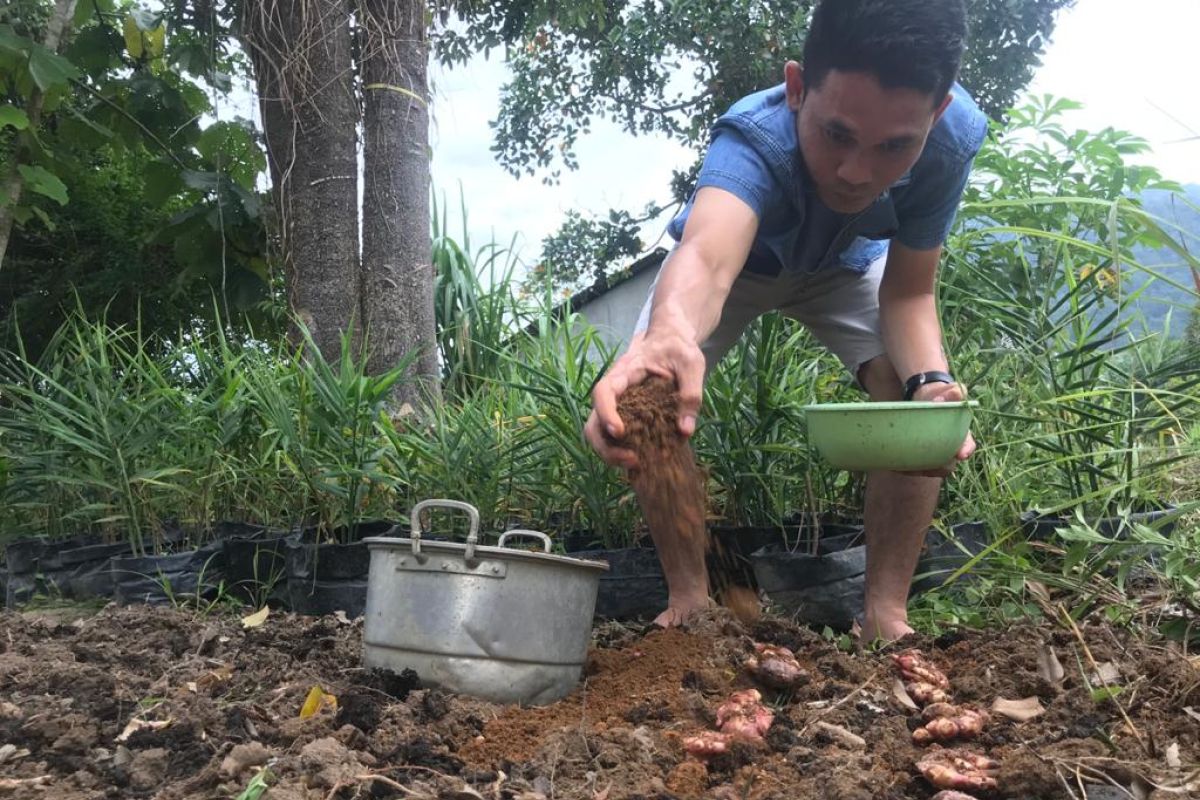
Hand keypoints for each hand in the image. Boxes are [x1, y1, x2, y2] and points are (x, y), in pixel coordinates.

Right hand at [583, 309, 705, 468]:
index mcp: (625, 372)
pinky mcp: (624, 414)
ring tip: (636, 464)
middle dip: (605, 446)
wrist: (670, 338)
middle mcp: (614, 390)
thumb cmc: (678, 348)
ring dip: (610, 453)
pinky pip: (612, 437)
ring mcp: (616, 404)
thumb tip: (685, 430)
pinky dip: (620, 451)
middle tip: (633, 460)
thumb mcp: (691, 365)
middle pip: (592, 421)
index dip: (606, 413)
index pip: (603, 391)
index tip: (620, 432)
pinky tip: (641, 460)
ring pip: (597, 432)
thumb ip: (690, 394)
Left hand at [905, 381, 974, 477]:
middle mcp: (950, 450)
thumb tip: (940, 400)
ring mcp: (935, 457)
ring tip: (904, 464)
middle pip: (947, 465)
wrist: (925, 401)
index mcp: (962, 435)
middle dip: (937, 465)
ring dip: (918, 469)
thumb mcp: (949, 392)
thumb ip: (954, 393)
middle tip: (924, 460)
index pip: (967, 446)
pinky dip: (904, 468)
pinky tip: (893, 465)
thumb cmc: (941, 397)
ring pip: (929, 470)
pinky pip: (913, 469)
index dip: (965, 450)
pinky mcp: (920, 460)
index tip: (961, 454)